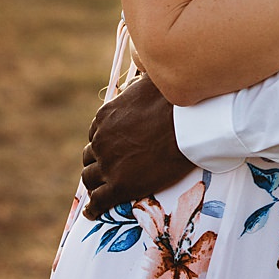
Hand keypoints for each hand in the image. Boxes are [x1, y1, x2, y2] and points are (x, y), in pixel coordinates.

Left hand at [80, 74, 195, 218]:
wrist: (189, 125)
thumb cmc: (176, 101)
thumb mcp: (151, 81)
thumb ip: (142, 80)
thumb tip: (148, 65)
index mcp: (104, 117)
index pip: (96, 134)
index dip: (104, 143)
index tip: (112, 148)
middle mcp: (101, 140)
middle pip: (90, 156)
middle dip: (96, 163)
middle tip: (106, 170)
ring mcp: (108, 164)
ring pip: (89, 178)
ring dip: (94, 183)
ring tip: (98, 191)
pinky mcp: (119, 186)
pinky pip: (98, 202)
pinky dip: (94, 209)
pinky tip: (94, 213)